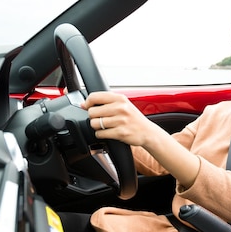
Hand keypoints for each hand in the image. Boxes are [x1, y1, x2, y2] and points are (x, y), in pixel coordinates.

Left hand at [83, 91, 200, 187]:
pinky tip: (108, 132)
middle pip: (92, 112)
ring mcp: (121, 121)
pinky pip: (100, 134)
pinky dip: (101, 134)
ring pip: (94, 124)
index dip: (87, 103)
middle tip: (100, 119)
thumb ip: (105, 102)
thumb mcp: (123, 104)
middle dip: (93, 117)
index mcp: (120, 98)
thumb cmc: (133, 118)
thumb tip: (83, 104)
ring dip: (96, 127)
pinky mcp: (120, 133)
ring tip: (104, 126)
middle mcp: (120, 108)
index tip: (87, 107)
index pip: (94, 97)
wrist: (147, 132)